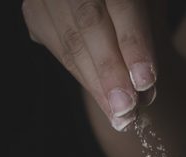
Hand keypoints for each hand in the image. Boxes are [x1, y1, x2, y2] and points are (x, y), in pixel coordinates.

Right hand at [22, 0, 157, 130]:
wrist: (106, 4)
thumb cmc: (136, 5)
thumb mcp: (150, 9)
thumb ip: (146, 39)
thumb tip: (144, 88)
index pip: (121, 3)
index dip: (133, 42)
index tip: (146, 81)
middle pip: (89, 22)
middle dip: (110, 71)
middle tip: (127, 109)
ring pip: (71, 42)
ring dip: (97, 85)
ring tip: (121, 116)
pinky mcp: (35, 12)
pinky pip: (60, 52)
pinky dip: (85, 79)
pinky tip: (105, 102)